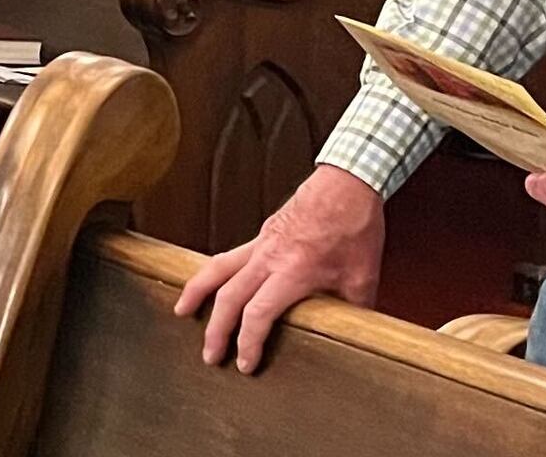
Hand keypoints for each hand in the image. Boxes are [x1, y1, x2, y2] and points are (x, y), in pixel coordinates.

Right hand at [175, 163, 382, 370]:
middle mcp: (269, 257)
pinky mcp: (262, 233)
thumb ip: (353, 310)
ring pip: (217, 269)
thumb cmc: (355, 225)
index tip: (244, 363)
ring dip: (197, 292)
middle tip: (210, 356)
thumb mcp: (363, 276)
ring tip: (182, 311)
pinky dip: (214, 272)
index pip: (257, 313)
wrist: (347, 182)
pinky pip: (229, 255)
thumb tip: (354, 334)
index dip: (247, 342)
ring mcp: (261, 242)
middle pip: (228, 296)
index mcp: (293, 271)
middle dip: (215, 330)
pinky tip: (211, 283)